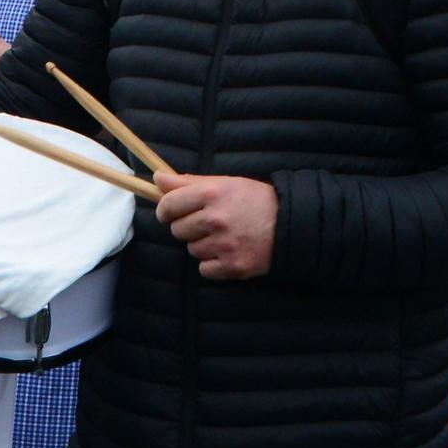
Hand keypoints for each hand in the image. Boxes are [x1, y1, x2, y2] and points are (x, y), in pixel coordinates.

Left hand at [154, 171, 276, 279]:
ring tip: (224, 235)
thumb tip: (157, 179)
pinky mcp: (233, 266)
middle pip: (177, 230)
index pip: (169, 205)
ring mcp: (224, 244)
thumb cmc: (254, 200)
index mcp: (212, 194)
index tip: (169, 212)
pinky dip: (213, 263)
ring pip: (192, 249)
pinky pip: (204, 269)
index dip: (165, 210)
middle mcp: (216, 219)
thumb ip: (187, 182)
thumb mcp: (224, 183)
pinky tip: (228, 251)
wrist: (290, 224)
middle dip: (188, 226)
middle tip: (207, 222)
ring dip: (203, 244)